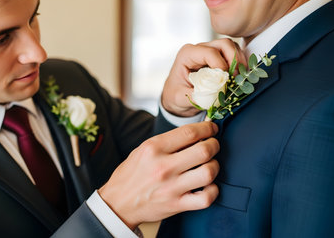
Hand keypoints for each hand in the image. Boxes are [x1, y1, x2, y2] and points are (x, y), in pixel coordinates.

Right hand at [99, 121, 219, 228]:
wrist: (118, 203)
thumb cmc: (132, 174)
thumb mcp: (142, 150)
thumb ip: (167, 141)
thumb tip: (195, 134)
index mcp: (153, 148)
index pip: (189, 132)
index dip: (207, 128)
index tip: (212, 129)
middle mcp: (163, 167)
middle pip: (204, 150)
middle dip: (215, 144)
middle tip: (214, 145)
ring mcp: (171, 187)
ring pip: (208, 172)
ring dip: (215, 166)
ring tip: (210, 164)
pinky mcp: (176, 205)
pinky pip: (206, 198)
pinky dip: (213, 190)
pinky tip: (208, 185)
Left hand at [161, 38, 246, 116]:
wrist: (177, 95)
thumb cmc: (176, 94)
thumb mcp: (179, 98)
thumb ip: (194, 96)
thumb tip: (212, 95)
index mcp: (187, 55)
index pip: (209, 52)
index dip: (220, 64)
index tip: (225, 79)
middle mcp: (199, 49)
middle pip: (223, 44)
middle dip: (234, 59)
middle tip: (236, 77)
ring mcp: (210, 51)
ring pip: (231, 47)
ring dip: (238, 62)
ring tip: (238, 78)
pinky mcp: (218, 58)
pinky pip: (233, 55)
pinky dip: (239, 65)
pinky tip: (238, 77)